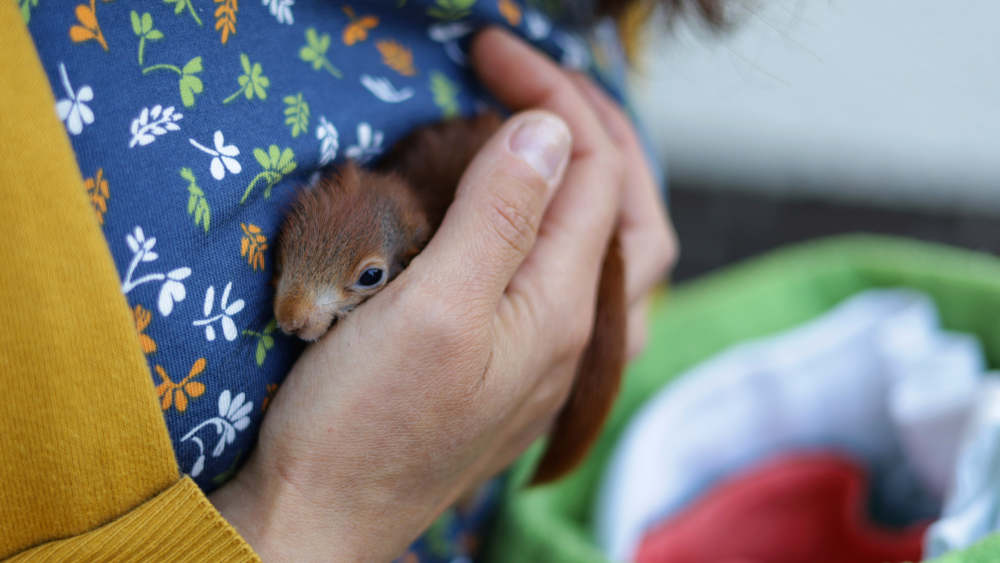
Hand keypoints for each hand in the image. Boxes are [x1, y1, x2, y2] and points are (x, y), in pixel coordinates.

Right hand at [210, 30, 625, 560]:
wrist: (325, 520)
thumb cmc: (365, 424)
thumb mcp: (432, 309)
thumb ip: (500, 217)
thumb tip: (551, 134)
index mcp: (564, 309)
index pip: (592, 171)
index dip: (553, 98)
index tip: (490, 52)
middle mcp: (577, 337)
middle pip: (627, 210)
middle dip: (593, 129)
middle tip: (535, 78)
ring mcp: (554, 361)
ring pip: (616, 253)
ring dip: (599, 181)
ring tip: (559, 135)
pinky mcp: (521, 375)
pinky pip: (581, 287)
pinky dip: (573, 230)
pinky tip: (542, 226)